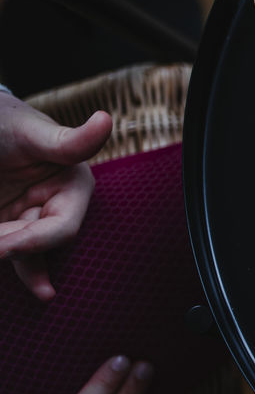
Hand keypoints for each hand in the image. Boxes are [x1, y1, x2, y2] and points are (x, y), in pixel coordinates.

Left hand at [0, 92, 111, 299]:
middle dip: (8, 246)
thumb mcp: (31, 131)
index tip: (0, 248)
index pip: (62, 229)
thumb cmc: (5, 120)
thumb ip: (68, 140)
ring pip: (19, 255)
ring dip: (3, 251)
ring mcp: (26, 219)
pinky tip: (14, 273)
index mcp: (73, 188)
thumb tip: (106, 119)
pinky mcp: (5, 225)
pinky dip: (2, 254)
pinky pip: (5, 249)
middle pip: (35, 247)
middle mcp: (53, 208)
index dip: (32, 243)